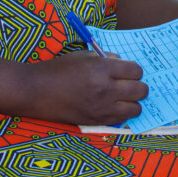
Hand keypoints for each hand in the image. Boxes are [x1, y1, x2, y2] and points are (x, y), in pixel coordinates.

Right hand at [28, 51, 146, 125]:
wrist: (36, 91)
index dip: (134, 70)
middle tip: (128, 84)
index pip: (136, 71)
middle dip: (138, 86)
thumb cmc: (59, 70)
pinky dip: (121, 113)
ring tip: (122, 98)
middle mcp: (105, 89)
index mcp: (102, 69)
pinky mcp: (96, 121)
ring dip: (132, 102)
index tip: (128, 71)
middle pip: (141, 90)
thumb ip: (107, 58)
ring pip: (136, 109)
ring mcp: (102, 108)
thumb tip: (123, 63)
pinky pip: (121, 120)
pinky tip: (111, 107)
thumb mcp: (84, 56)